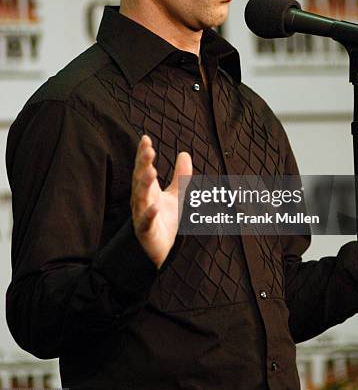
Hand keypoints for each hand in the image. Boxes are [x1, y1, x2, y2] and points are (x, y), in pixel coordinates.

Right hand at [131, 135, 191, 267]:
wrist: (159, 250)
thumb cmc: (163, 220)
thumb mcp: (176, 195)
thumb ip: (181, 176)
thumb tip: (185, 153)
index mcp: (147, 189)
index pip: (143, 168)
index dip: (143, 154)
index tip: (146, 139)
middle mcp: (141, 199)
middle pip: (140, 179)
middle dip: (143, 164)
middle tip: (148, 150)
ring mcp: (141, 215)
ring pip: (140, 197)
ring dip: (144, 184)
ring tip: (151, 171)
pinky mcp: (146, 231)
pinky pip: (146, 221)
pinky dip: (149, 214)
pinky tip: (155, 206)